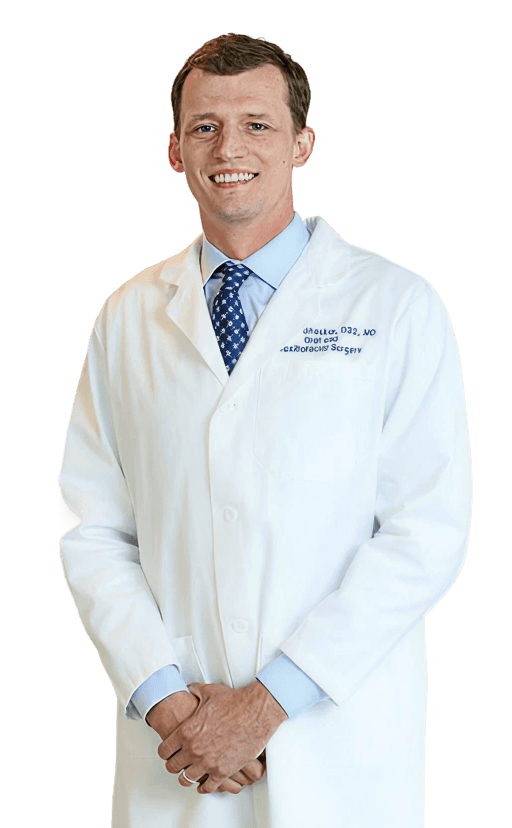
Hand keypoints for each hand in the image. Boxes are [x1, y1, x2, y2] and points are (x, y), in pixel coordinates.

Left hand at [157, 681, 286, 794]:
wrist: (256, 711)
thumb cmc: (235, 702)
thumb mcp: (209, 691)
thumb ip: (196, 691)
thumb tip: (191, 688)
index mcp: (187, 731)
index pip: (165, 750)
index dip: (165, 751)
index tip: (167, 752)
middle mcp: (194, 749)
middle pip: (173, 767)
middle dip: (173, 766)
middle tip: (175, 765)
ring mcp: (208, 762)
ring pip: (188, 779)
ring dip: (187, 778)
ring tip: (188, 776)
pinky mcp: (223, 771)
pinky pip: (208, 787)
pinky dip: (204, 788)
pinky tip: (204, 785)